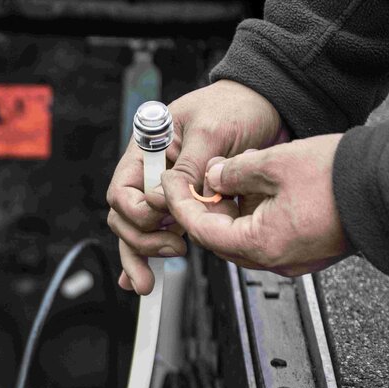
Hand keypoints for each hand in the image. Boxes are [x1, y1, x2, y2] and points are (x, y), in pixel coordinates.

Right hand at [106, 80, 285, 293]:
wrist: (264, 107)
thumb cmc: (234, 107)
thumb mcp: (212, 131)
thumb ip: (189, 167)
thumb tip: (169, 197)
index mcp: (148, 150)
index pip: (124, 190)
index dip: (138, 210)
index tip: (164, 217)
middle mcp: (151, 173)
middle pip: (125, 217)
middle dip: (140, 241)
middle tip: (172, 249)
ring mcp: (165, 192)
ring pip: (138, 231)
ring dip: (141, 257)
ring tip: (149, 280)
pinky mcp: (183, 205)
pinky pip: (159, 233)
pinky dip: (149, 256)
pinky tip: (143, 276)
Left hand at [162, 134, 350, 276]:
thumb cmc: (341, 178)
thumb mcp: (275, 163)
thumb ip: (235, 172)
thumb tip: (213, 178)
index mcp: (261, 245)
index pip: (203, 231)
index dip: (183, 205)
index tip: (173, 185)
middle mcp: (275, 260)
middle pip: (222, 239)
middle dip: (207, 209)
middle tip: (202, 179)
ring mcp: (293, 260)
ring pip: (245, 238)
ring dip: (233, 211)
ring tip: (233, 177)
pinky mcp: (308, 252)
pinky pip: (269, 237)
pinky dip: (256, 215)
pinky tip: (260, 189)